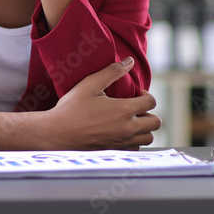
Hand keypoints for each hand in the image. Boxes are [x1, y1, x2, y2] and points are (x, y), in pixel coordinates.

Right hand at [44, 58, 160, 149]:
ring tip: (131, 120)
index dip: (147, 95)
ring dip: (144, 128)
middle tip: (135, 108)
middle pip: (156, 122)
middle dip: (149, 112)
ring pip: (149, 138)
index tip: (136, 93)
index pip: (151, 103)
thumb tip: (129, 62)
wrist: (57, 133)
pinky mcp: (115, 151)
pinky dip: (135, 140)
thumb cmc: (71, 108)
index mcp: (124, 111)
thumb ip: (111, 71)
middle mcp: (127, 129)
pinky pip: (136, 148)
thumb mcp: (90, 84)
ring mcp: (122, 142)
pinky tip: (122, 132)